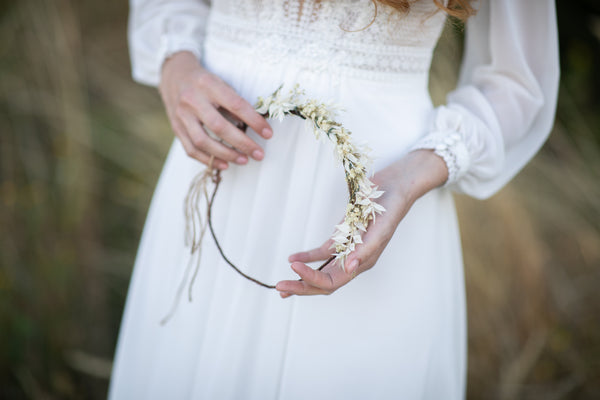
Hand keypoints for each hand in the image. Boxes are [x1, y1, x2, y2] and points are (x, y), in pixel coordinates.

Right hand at [159, 51, 272, 169]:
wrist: (174, 75)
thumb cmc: (205, 82)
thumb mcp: (221, 83)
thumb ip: (235, 103)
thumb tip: (254, 126)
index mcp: (208, 84)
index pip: (236, 105)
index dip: (254, 121)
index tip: (268, 134)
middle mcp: (192, 100)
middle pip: (219, 127)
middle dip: (242, 143)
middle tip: (259, 154)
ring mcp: (181, 115)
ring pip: (203, 141)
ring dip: (226, 154)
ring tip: (244, 160)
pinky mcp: (176, 127)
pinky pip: (191, 149)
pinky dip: (208, 160)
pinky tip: (224, 164)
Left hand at [275, 150, 447, 297]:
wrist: (395, 185)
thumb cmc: (391, 207)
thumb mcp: (381, 229)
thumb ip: (365, 250)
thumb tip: (348, 270)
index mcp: (363, 262)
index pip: (333, 280)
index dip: (312, 279)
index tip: (294, 268)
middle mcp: (354, 260)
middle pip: (325, 281)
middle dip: (302, 286)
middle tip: (281, 288)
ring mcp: (348, 249)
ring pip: (322, 271)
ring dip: (303, 277)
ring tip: (283, 284)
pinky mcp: (343, 236)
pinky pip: (322, 253)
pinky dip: (308, 257)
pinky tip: (293, 258)